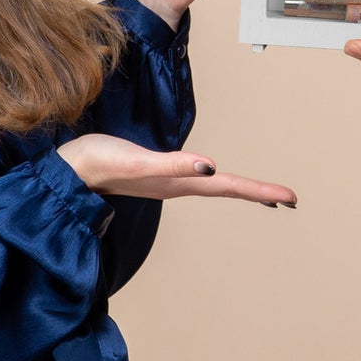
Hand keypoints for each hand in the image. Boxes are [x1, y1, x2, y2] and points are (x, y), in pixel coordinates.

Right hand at [58, 134, 296, 206]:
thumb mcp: (136, 163)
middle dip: (260, 193)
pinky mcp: (158, 173)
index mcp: (180, 183)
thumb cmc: (98, 163)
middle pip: (228, 188)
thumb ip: (172, 165)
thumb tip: (211, 165)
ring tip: (266, 194)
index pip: (229, 186)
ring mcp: (169, 181)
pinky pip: (197, 177)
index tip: (291, 197)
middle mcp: (179, 184)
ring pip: (215, 185)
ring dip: (241, 189)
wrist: (68, 171)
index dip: (261, 190)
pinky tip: (216, 176)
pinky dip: (216, 178)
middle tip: (291, 198)